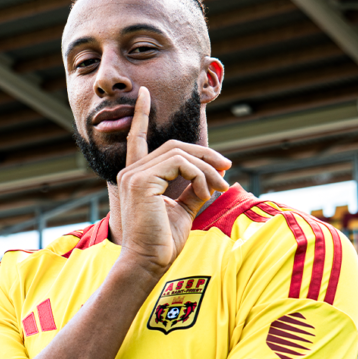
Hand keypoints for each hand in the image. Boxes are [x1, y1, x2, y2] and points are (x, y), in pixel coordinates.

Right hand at [116, 87, 230, 274]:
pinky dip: (198, 176)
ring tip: (218, 188)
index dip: (140, 115)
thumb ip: (192, 191)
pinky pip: (179, 164)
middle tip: (226, 170)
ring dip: (206, 169)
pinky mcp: (141, 182)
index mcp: (136, 177)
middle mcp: (130, 172)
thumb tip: (212, 179)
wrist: (147, 264)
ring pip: (180, 154)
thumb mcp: (182, 211)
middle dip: (205, 155)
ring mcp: (133, 176)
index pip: (136, 138)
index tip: (144, 93)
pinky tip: (205, 193)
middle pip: (174, 146)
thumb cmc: (162, 244)